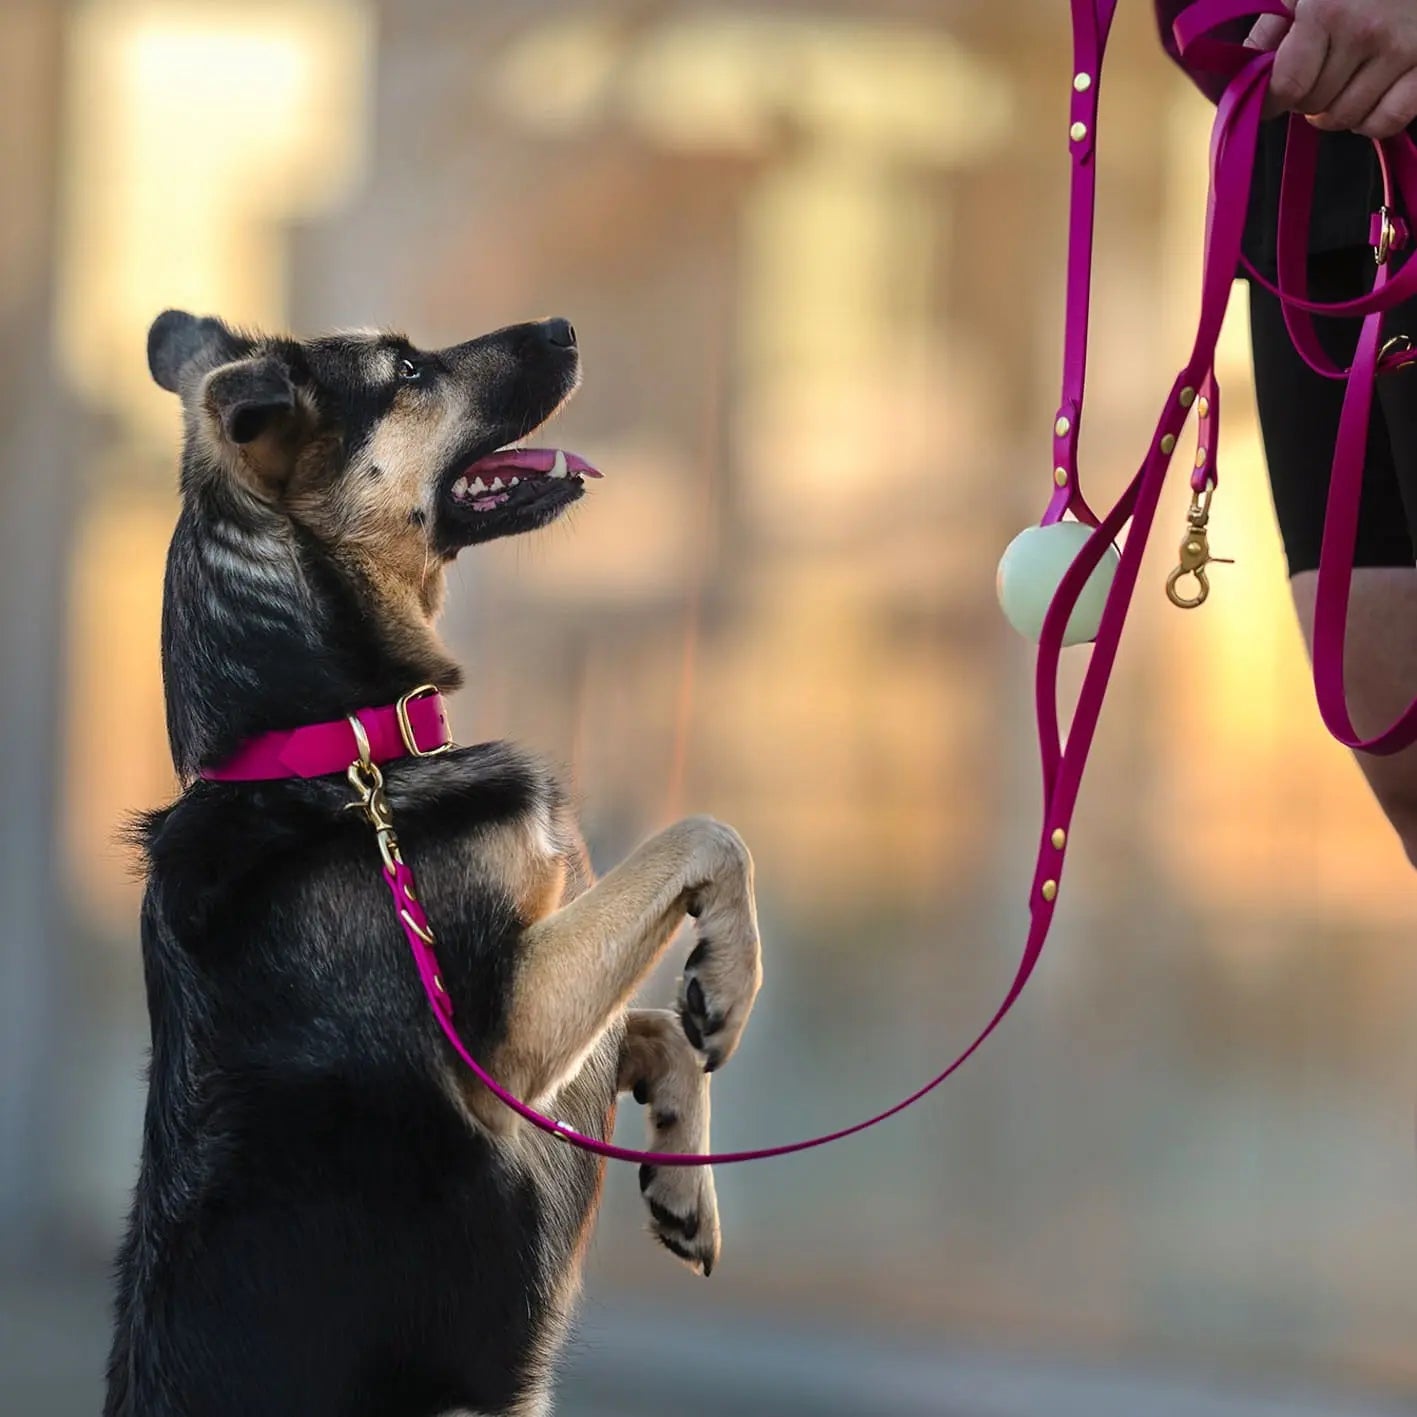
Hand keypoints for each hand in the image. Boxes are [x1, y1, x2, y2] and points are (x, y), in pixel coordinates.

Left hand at [1247, 0, 1416, 138]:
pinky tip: (1368, 100)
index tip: (1270, 102)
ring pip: (1348, 118)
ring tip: (1341, 86)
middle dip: (1306, 101)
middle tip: (1315, 79)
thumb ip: (1273, 28)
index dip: (1270, 103)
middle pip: (1315, 106)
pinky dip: (1372, 121)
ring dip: (1336, 112)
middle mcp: (1366, 30)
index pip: (1286, 87)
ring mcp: (1403, 48)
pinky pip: (1388, 120)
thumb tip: (1246, 74)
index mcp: (1328, 10)